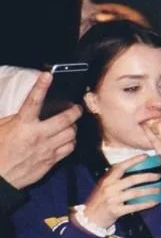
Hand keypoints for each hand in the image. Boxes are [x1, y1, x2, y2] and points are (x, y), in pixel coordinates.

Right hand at [0, 72, 79, 189]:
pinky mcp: (51, 161)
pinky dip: (72, 142)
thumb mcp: (0, 130)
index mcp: (22, 125)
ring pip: (71, 134)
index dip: (41, 87)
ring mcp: (47, 149)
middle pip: (65, 119)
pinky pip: (69, 148)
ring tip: (71, 124)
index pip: (33, 101)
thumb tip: (28, 112)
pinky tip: (68, 139)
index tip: (47, 76)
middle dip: (74, 111)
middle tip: (76, 107)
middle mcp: (38, 135)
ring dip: (73, 127)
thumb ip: (15, 119)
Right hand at [82, 154, 160, 228]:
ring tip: (160, 189)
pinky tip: (155, 201)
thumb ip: (115, 180)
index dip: (133, 160)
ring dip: (150, 190)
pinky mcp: (116, 211)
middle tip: (158, 176)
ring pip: (135, 193)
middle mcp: (109, 188)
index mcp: (107, 180)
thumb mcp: (104, 187)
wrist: (88, 219)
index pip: (120, 167)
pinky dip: (146, 204)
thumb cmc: (99, 201)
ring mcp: (112, 199)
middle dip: (147, 176)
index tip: (146, 156)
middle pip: (132, 179)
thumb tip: (135, 172)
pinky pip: (135, 207)